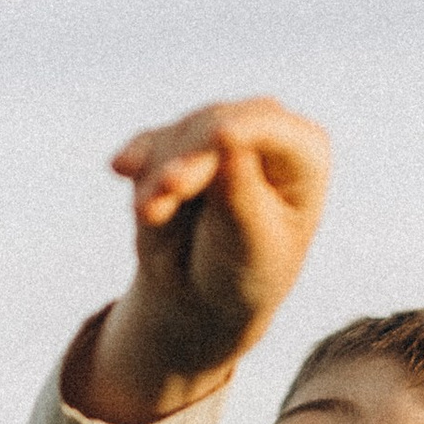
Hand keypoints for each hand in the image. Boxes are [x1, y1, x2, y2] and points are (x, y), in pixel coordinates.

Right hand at [70, 97, 330, 423]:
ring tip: (146, 215)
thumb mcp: (251, 243)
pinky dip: (137, 157)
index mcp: (302, 152)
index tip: (214, 142)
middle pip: (213, 127)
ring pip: (177, 136)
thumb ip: (240, 192)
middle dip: (183, 164)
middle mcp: (261, 131)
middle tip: (152, 206)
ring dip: (156, 176)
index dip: (237, 134)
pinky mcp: (175, 144)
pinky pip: (151, 144)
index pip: (266, 128)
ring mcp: (214, 132)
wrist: (204, 296)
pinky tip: (121, 168)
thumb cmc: (244, 272)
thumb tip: (227, 136)